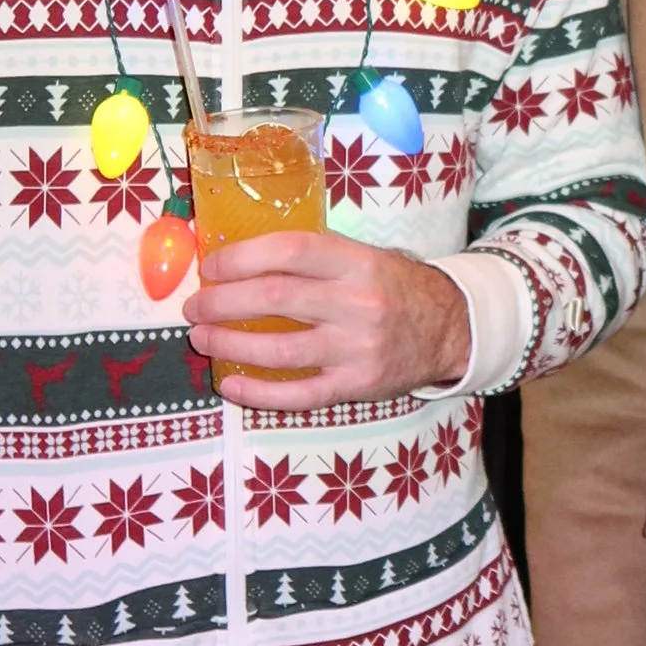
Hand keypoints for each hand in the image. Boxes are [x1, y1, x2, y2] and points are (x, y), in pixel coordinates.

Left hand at [184, 231, 470, 409]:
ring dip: (230, 344)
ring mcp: (357, 348)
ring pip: (280, 349)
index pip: (289, 250)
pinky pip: (299, 395)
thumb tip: (241, 261)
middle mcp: (357, 303)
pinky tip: (231, 384)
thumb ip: (315, 258)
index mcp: (357, 262)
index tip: (211, 267)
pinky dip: (259, 393)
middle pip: (275, 298)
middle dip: (222, 302)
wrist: (450, 329)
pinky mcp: (357, 386)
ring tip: (202, 338)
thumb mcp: (366, 257)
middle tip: (196, 307)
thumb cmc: (396, 288)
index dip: (241, 257)